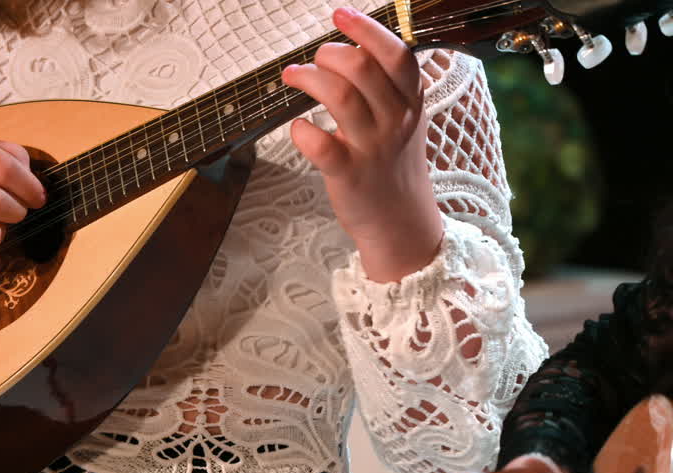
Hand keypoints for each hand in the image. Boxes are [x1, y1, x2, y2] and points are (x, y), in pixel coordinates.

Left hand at [281, 6, 443, 281]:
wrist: (401, 221)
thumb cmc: (393, 163)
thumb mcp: (404, 117)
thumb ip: (386, 83)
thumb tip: (354, 45)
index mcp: (410, 101)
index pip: (395, 53)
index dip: (366, 30)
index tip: (340, 15)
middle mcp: (394, 121)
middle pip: (362, 69)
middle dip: (330, 54)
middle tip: (315, 58)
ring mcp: (371, 148)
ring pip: (339, 97)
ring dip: (309, 79)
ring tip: (293, 76)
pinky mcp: (348, 175)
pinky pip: (321, 145)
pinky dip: (302, 131)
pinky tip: (298, 127)